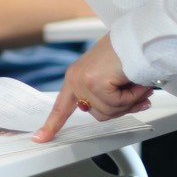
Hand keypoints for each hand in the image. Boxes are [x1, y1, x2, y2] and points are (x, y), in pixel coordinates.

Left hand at [34, 34, 152, 141]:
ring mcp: (83, 81)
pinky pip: (117, 103)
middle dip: (122, 107)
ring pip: (109, 111)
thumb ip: (109, 98)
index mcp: (76, 79)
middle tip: (134, 91)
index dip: (52, 124)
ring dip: (130, 100)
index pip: (61, 107)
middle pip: (99, 115)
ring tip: (135, 83)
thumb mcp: (112, 81)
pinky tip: (135, 82)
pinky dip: (133, 95)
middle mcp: (76, 79)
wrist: (137, 38)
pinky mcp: (94, 82)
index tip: (40, 138)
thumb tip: (120, 111)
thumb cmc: (127, 55)